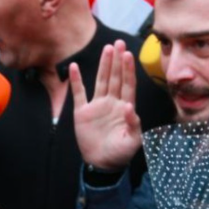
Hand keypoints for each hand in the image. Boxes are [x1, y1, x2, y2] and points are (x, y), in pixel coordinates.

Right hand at [69, 40, 142, 171]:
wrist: (101, 164)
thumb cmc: (120, 154)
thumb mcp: (132, 142)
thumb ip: (134, 125)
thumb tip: (130, 107)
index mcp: (125, 108)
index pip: (128, 85)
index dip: (128, 70)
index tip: (128, 55)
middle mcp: (112, 103)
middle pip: (115, 77)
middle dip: (117, 61)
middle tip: (118, 43)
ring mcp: (98, 106)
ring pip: (101, 80)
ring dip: (104, 65)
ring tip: (106, 48)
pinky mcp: (83, 112)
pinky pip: (79, 93)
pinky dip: (77, 81)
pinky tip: (74, 67)